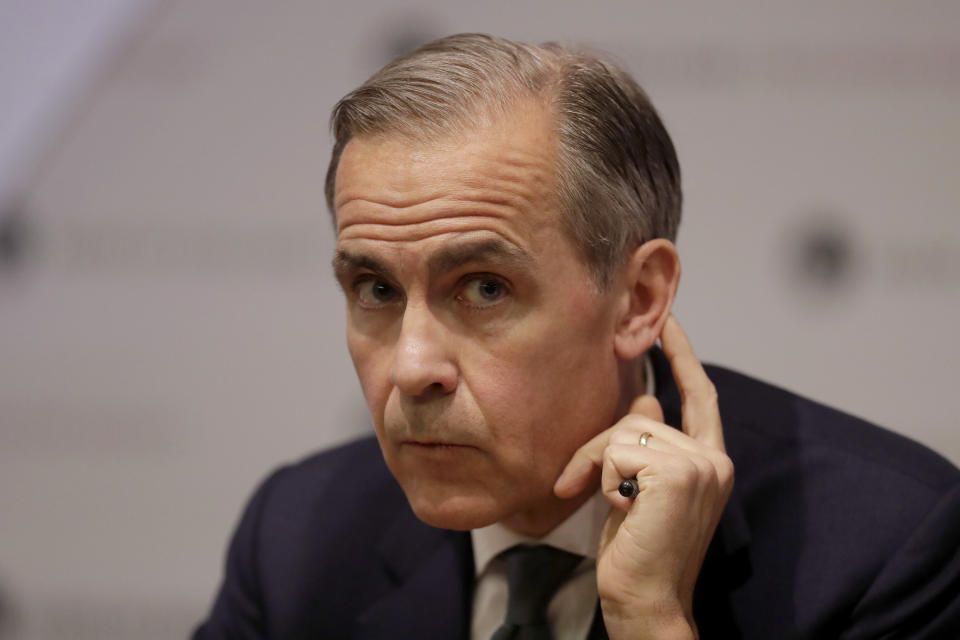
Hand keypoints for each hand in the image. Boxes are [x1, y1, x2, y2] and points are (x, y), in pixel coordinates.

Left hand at [554, 316, 733, 638]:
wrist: (646, 600)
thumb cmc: (638, 550)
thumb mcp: (641, 489)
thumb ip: (649, 444)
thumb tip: (644, 398)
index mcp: (710, 461)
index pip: (699, 395)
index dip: (683, 356)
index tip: (669, 321)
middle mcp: (714, 458)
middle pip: (640, 414)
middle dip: (599, 446)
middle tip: (577, 482)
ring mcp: (701, 464)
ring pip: (623, 430)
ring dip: (593, 464)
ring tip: (598, 500)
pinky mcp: (677, 472)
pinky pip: (614, 449)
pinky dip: (596, 475)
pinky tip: (609, 505)